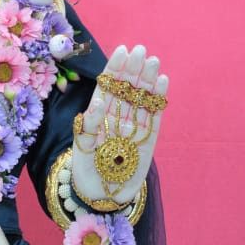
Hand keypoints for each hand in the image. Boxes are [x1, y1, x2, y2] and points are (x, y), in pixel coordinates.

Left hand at [70, 44, 168, 208]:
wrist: (104, 195)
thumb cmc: (86, 171)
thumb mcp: (82, 147)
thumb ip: (89, 124)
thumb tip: (98, 100)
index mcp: (99, 115)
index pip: (107, 86)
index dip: (114, 68)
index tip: (122, 50)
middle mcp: (118, 117)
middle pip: (127, 88)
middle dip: (133, 69)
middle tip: (141, 49)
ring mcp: (134, 127)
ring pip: (142, 98)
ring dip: (148, 79)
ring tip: (153, 60)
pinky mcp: (149, 138)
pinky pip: (155, 116)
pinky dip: (158, 99)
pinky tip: (162, 81)